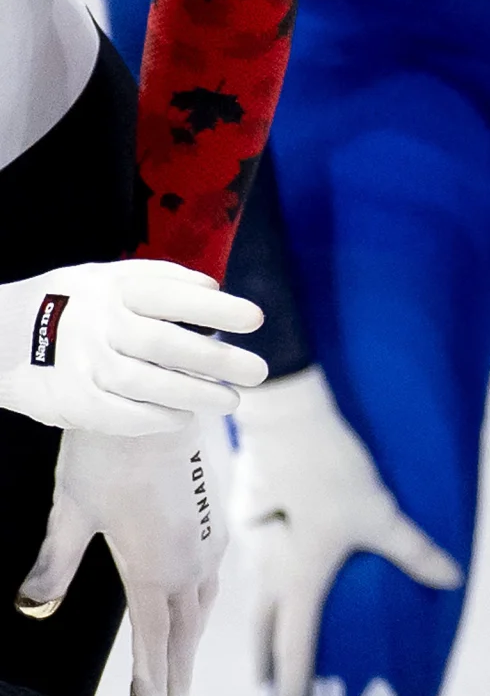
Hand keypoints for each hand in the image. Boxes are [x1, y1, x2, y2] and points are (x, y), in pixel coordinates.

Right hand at [0, 256, 264, 435]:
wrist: (2, 338)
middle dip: (217, 360)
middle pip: (164, 343)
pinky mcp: (71, 400)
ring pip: (146, 383)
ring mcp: (81, 364)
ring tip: (231, 402)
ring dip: (195, 395)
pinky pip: (120, 414)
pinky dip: (157, 417)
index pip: (169, 296)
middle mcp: (96, 325)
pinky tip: (184, 417)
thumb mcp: (105, 278)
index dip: (214, 308)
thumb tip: (214, 287)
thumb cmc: (74, 305)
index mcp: (109, 289)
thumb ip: (159, 279)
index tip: (255, 319)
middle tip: (259, 372)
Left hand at [19, 421, 229, 695]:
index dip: (152, 683)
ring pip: (202, 611)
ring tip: (178, 678)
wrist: (166, 398)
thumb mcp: (69, 512)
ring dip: (189, 648)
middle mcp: (192, 565)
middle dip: (174, 679)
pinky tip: (192, 614)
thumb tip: (29, 608)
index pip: (155, 643)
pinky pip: (211, 583)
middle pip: (185, 637)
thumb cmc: (111, 453)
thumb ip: (53, 565)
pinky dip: (199, 612)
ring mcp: (210, 545)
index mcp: (157, 570)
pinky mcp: (216, 525)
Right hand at [235, 370, 460, 695]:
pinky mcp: (251, 527)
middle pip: (267, 637)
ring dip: (265, 636)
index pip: (296, 650)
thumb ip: (415, 553)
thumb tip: (453, 580)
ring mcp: (255, 550)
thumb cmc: (333, 473)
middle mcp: (269, 574)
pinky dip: (264, 600)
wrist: (286, 423)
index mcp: (298, 581)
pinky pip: (257, 577)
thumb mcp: (382, 515)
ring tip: (269, 658)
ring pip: (258, 607)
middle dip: (273, 670)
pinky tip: (271, 594)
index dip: (294, 691)